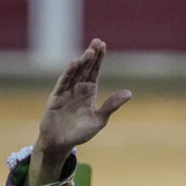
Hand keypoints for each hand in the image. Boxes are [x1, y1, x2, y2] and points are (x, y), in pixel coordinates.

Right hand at [29, 39, 131, 183]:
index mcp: (89, 92)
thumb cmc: (79, 133)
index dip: (99, 59)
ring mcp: (66, 92)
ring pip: (75, 73)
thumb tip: (129, 93)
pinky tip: (74, 63)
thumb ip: (111, 105)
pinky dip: (68, 73)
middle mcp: (77, 89)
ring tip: (90, 51)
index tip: (103, 45)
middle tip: (98, 41)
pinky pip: (63, 83)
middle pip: (86, 69)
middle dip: (92, 55)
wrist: (60, 144)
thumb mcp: (99, 119)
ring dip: (82, 62)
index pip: (94, 72)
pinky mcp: (56, 98)